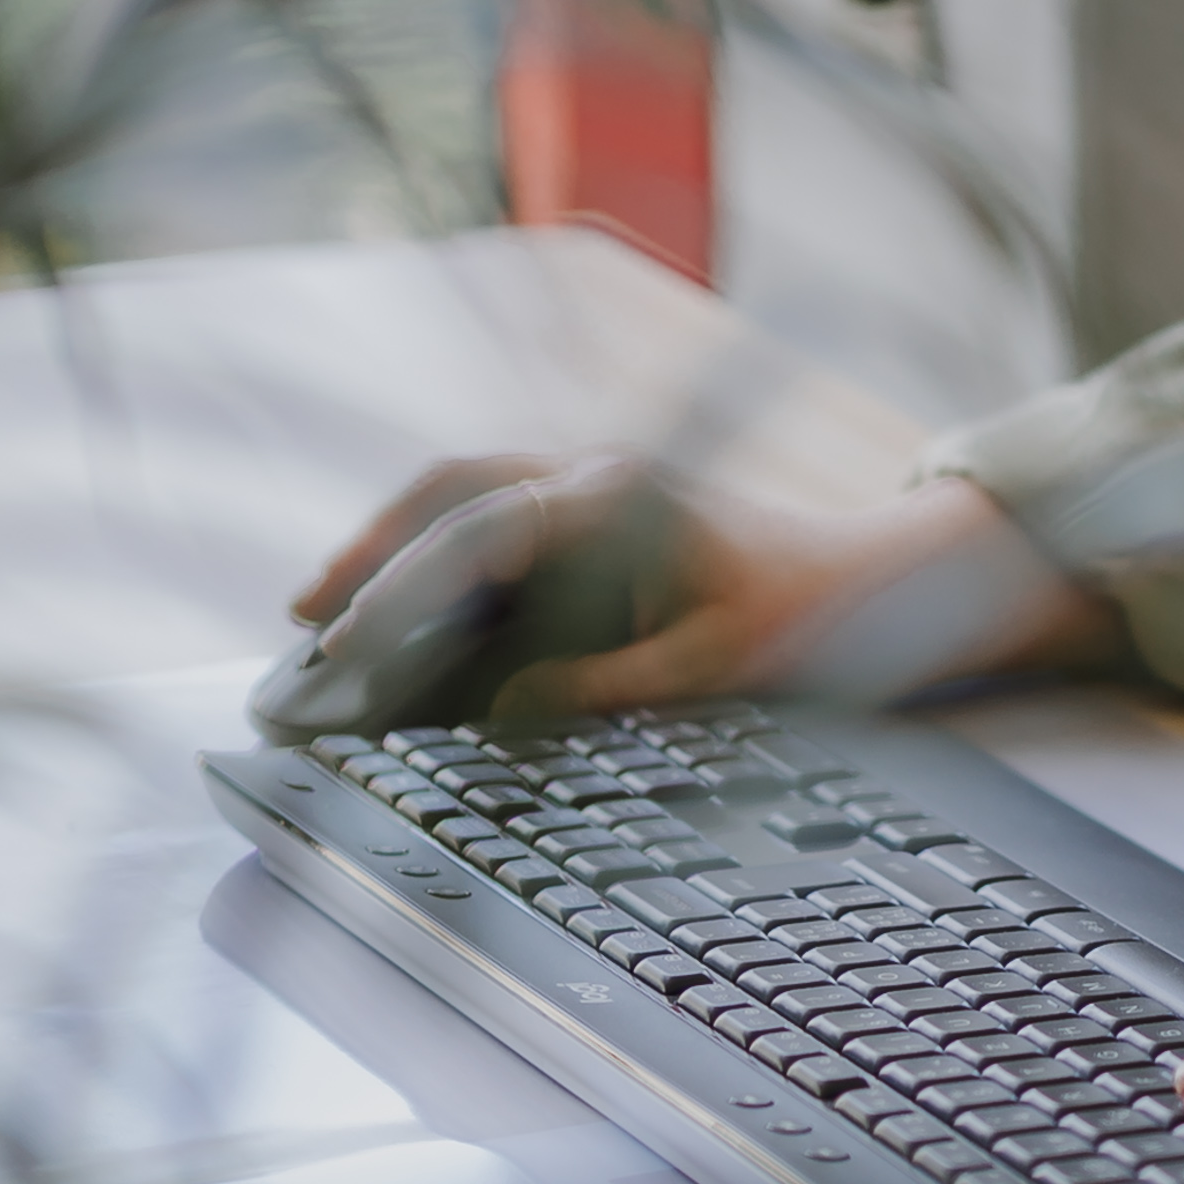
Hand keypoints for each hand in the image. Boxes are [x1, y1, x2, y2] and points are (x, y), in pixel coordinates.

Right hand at [278, 451, 1103, 728]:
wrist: (879, 582)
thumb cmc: (810, 619)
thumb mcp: (712, 673)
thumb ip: (603, 689)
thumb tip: (502, 708)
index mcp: (618, 497)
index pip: (480, 532)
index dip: (402, 590)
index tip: (344, 644)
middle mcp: (596, 475)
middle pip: (450, 492)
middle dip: (370, 556)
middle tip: (304, 624)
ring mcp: (595, 486)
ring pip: (463, 495)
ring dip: (392, 545)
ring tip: (322, 614)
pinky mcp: (598, 513)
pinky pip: (493, 519)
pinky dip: (434, 555)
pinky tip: (401, 611)